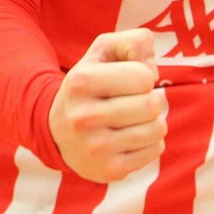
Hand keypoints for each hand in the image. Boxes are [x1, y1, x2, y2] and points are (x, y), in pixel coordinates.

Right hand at [49, 28, 166, 182]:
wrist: (56, 132)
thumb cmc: (90, 85)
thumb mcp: (102, 53)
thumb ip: (132, 42)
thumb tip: (151, 62)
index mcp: (81, 82)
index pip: (143, 77)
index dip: (143, 75)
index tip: (128, 80)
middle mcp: (84, 117)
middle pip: (152, 105)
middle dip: (150, 98)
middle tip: (134, 100)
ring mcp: (96, 148)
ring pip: (157, 129)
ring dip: (153, 120)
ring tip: (134, 118)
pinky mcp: (109, 171)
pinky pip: (155, 150)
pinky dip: (151, 141)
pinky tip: (131, 136)